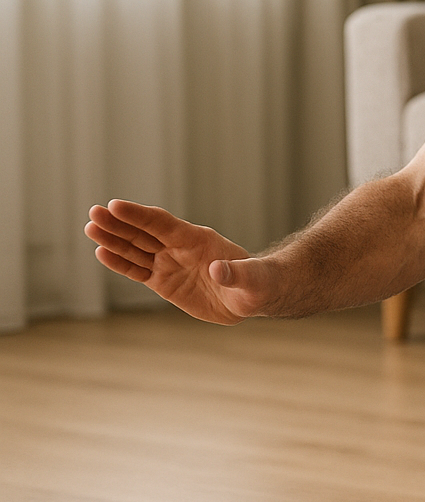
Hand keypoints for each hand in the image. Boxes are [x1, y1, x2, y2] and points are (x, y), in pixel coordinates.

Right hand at [84, 199, 273, 323]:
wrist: (252, 296)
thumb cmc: (257, 282)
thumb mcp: (252, 279)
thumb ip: (236, 273)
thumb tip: (217, 271)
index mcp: (198, 239)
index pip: (163, 223)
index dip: (139, 215)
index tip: (115, 205)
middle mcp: (179, 247)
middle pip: (143, 232)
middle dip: (119, 223)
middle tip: (93, 213)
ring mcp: (169, 263)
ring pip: (136, 249)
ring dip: (113, 239)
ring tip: (90, 228)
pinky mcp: (164, 281)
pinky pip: (137, 270)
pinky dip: (120, 263)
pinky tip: (101, 253)